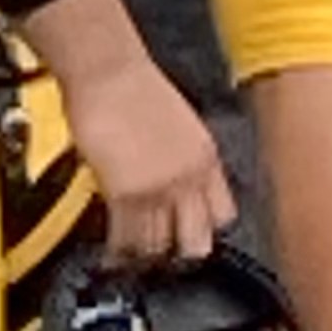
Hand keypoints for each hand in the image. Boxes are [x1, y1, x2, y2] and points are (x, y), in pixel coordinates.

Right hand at [30, 0, 233, 266]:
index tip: (187, 234)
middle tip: (160, 258)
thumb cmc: (132, 85)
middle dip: (179, 253)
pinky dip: (116, 252)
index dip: (204, 229)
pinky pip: (125, 239)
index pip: (222, 214)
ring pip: (157, 247)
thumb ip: (177, 159)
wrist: (109, 71)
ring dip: (142, 256)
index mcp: (206, 159)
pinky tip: (110, 254)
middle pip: (196, 241)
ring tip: (128, 260)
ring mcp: (159, 189)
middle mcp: (189, 178)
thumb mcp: (177, 125)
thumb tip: (164, 180)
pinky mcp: (126, 194)